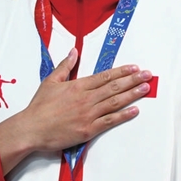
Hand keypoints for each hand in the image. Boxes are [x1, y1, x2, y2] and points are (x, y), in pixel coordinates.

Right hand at [0, 49, 151, 173]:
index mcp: (78, 86)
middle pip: (114, 87)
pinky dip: (123, 115)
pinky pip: (109, 121)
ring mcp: (88, 114)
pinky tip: (134, 110)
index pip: (105, 76)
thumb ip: (65, 66)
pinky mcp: (88, 129)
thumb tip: (74, 51)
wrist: (32, 129)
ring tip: (145, 88)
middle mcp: (86, 98)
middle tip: (148, 75)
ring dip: (132, 94)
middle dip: (133, 80)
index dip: (122, 71)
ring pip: (115, 102)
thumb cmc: (40, 107)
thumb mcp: (51, 81)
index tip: (134, 67)